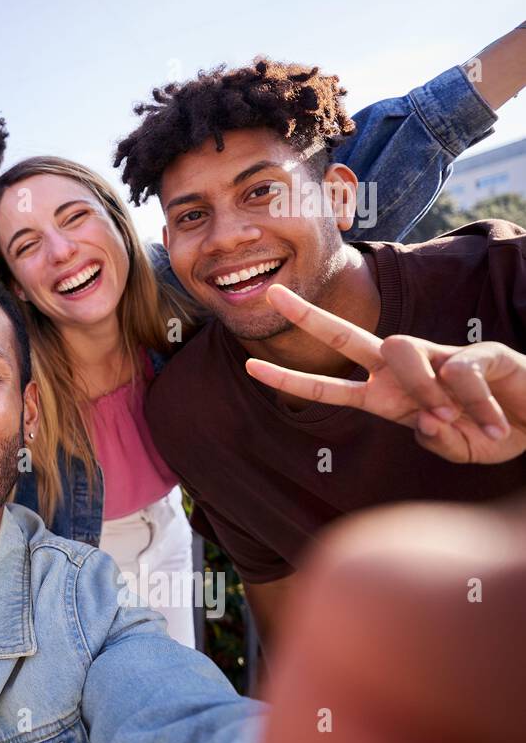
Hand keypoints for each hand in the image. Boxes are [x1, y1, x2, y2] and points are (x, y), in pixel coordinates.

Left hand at [245, 284, 525, 463]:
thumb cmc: (493, 433)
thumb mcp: (459, 448)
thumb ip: (438, 442)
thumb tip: (424, 422)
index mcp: (388, 397)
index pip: (330, 386)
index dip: (291, 380)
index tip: (248, 367)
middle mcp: (405, 371)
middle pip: (346, 336)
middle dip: (307, 316)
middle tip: (272, 293)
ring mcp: (438, 358)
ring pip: (400, 348)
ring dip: (422, 388)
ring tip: (454, 419)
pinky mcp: (478, 354)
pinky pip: (460, 372)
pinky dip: (474, 403)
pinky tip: (494, 423)